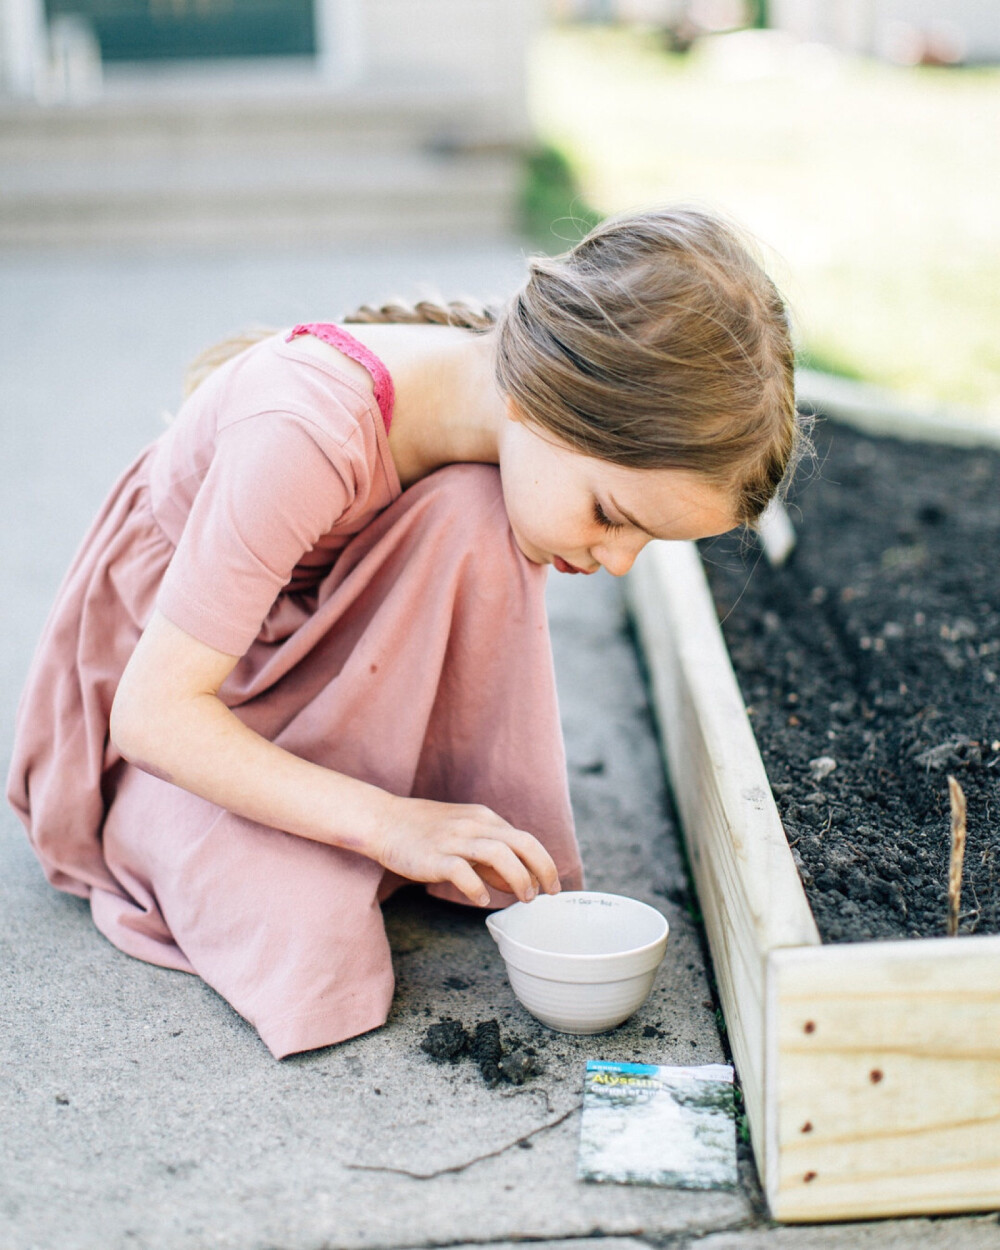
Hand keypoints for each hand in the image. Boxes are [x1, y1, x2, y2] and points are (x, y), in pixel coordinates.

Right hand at [369, 795, 562, 906]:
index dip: (543, 863)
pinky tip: (481, 900)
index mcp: (484, 818)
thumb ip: (490, 859)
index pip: (525, 839)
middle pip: (521, 842)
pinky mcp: (434, 856)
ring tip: (523, 898)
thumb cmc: (426, 833)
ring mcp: (454, 839)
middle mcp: (474, 825)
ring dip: (518, 878)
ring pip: (499, 853)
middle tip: (548, 893)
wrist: (385, 821)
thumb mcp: (464, 836)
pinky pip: (462, 871)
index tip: (551, 885)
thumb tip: (517, 883)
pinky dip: (477, 887)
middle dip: (542, 868)